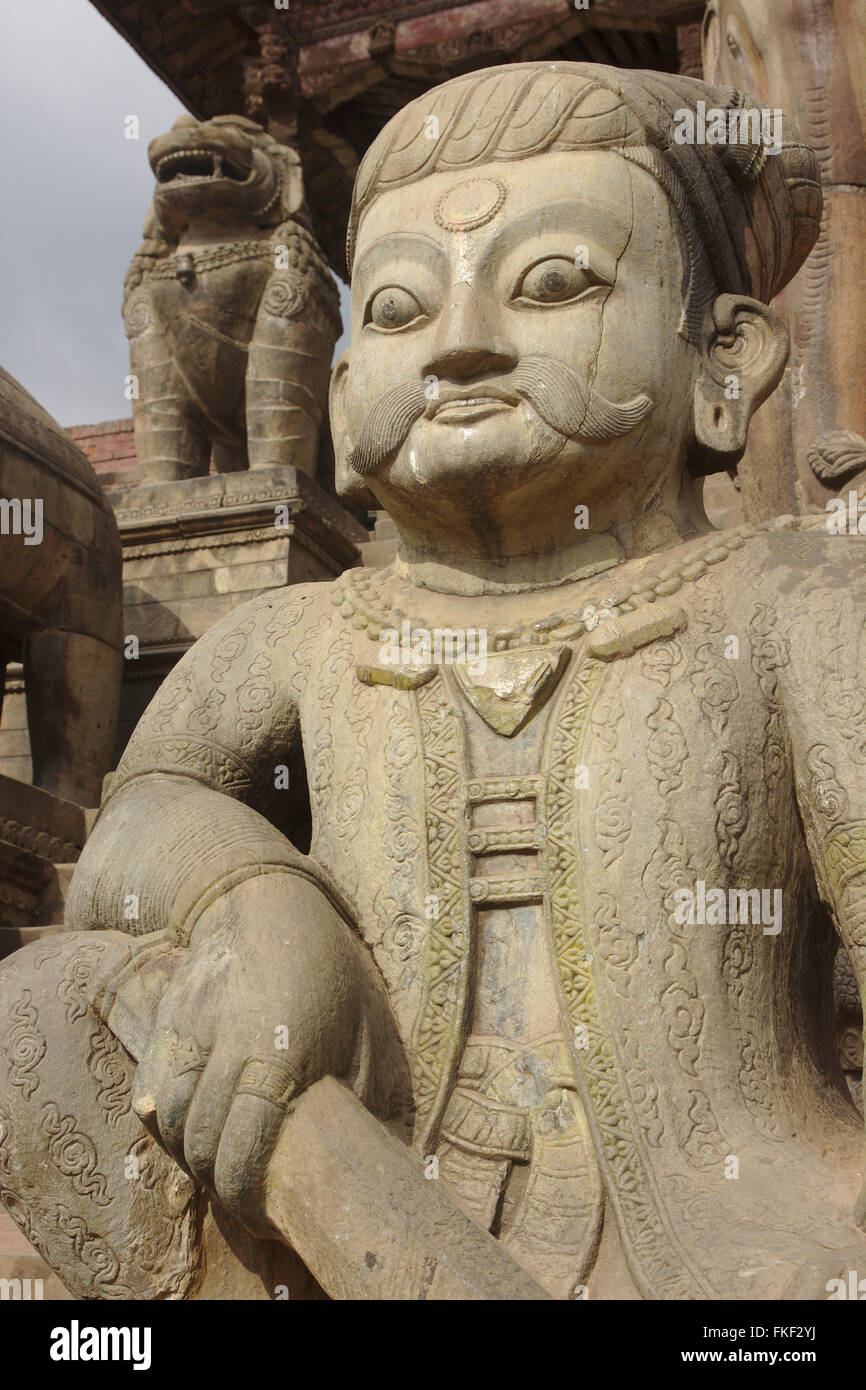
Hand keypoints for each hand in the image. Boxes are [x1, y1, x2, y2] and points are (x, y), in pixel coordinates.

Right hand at [130, 872, 406, 1233]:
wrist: (267, 900)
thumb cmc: (330, 971)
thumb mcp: (368, 1026)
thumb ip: (369, 1090)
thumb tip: (386, 1155)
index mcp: (286, 1050)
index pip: (246, 1145)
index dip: (246, 1192)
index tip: (262, 1213)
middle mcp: (231, 1042)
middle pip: (203, 1141)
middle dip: (218, 1182)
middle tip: (241, 1200)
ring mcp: (193, 1029)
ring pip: (170, 1118)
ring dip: (189, 1153)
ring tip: (217, 1165)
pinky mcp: (169, 1019)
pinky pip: (149, 1087)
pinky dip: (161, 1120)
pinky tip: (187, 1131)